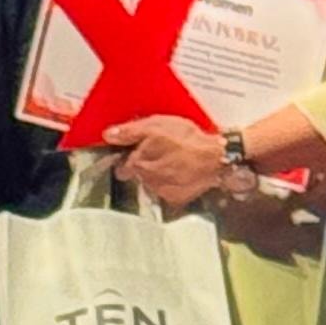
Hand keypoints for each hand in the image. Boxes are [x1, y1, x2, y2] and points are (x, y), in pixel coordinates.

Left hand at [107, 115, 228, 211]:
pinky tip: (179, 172)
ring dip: (156, 174)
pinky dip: (169, 183)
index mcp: (138, 162)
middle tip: (158, 152)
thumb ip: (129, 132)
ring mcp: (160, 191)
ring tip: (172, 160)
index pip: (120, 164)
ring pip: (149, 182)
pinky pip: (164, 191)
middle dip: (142, 164)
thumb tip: (108, 135)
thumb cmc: (189, 140)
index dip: (126, 155)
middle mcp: (145, 180)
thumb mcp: (156, 126)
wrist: (217, 158)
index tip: (133, 150)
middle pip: (135, 174)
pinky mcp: (174, 198)